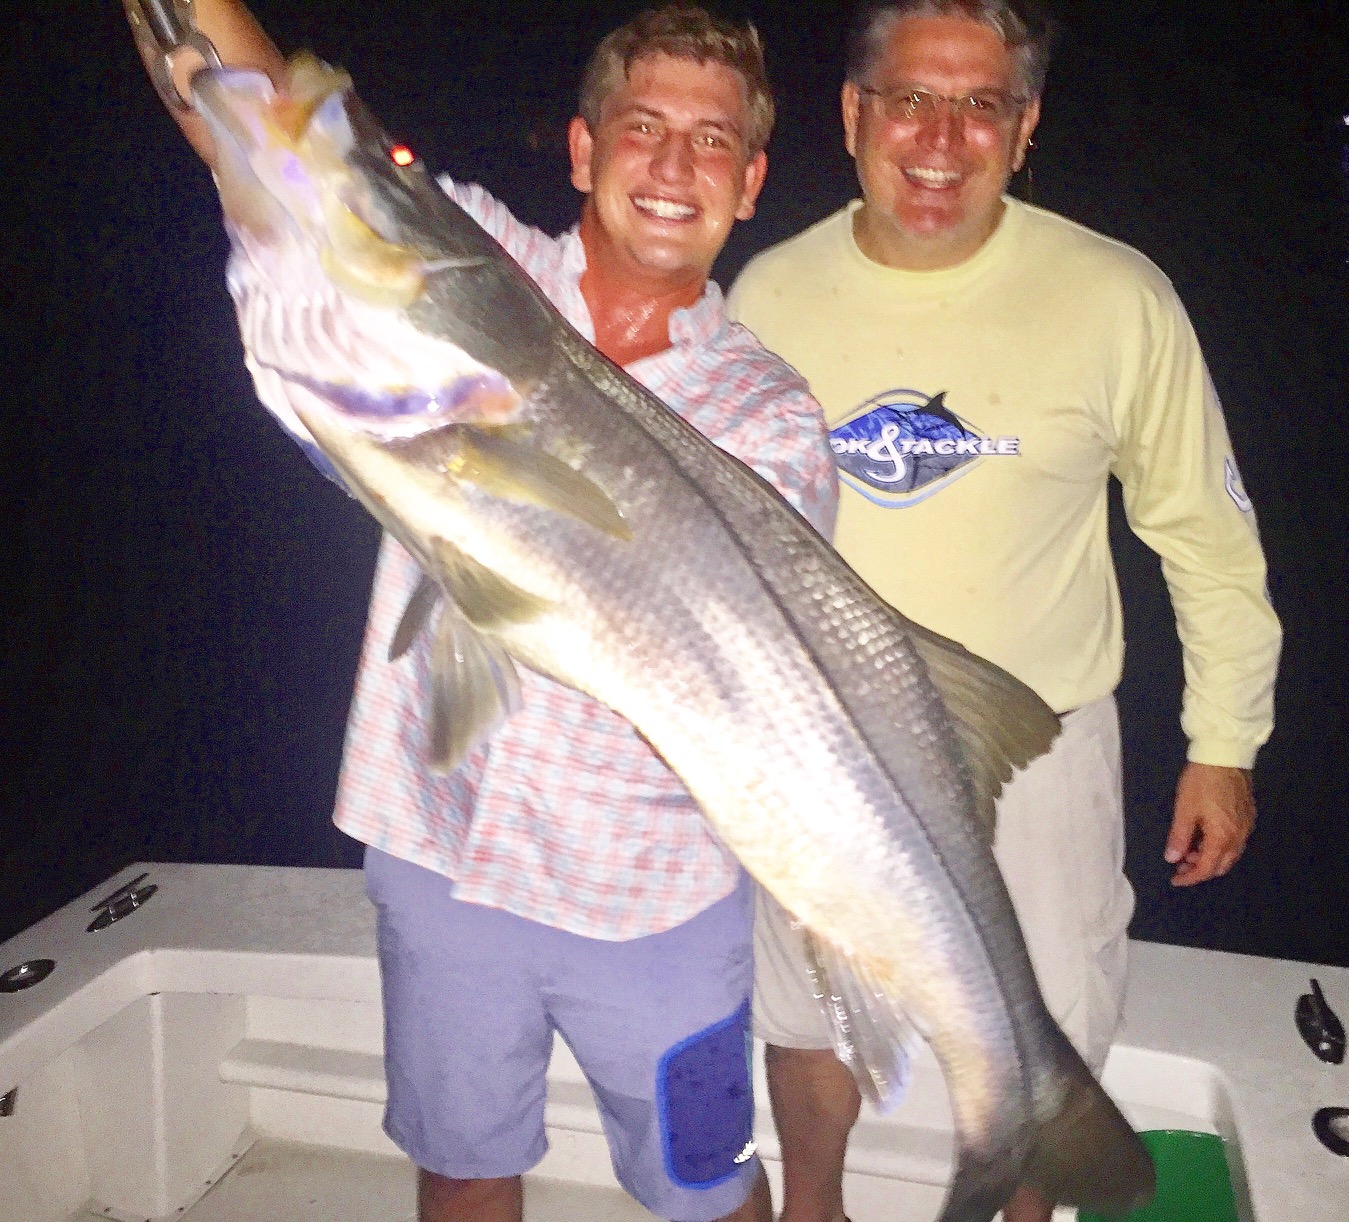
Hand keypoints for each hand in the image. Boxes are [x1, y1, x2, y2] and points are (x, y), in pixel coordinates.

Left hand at [1165, 762, 1254, 885]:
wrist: (1225, 756)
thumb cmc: (1202, 782)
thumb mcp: (1185, 810)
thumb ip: (1179, 837)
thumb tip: (1172, 858)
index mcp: (1222, 837)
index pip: (1206, 868)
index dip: (1190, 877)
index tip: (1175, 879)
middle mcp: (1239, 836)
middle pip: (1221, 865)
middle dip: (1200, 869)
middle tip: (1180, 863)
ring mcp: (1246, 826)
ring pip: (1230, 854)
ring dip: (1210, 857)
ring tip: (1189, 848)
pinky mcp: (1248, 815)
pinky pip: (1235, 840)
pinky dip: (1219, 845)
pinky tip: (1205, 836)